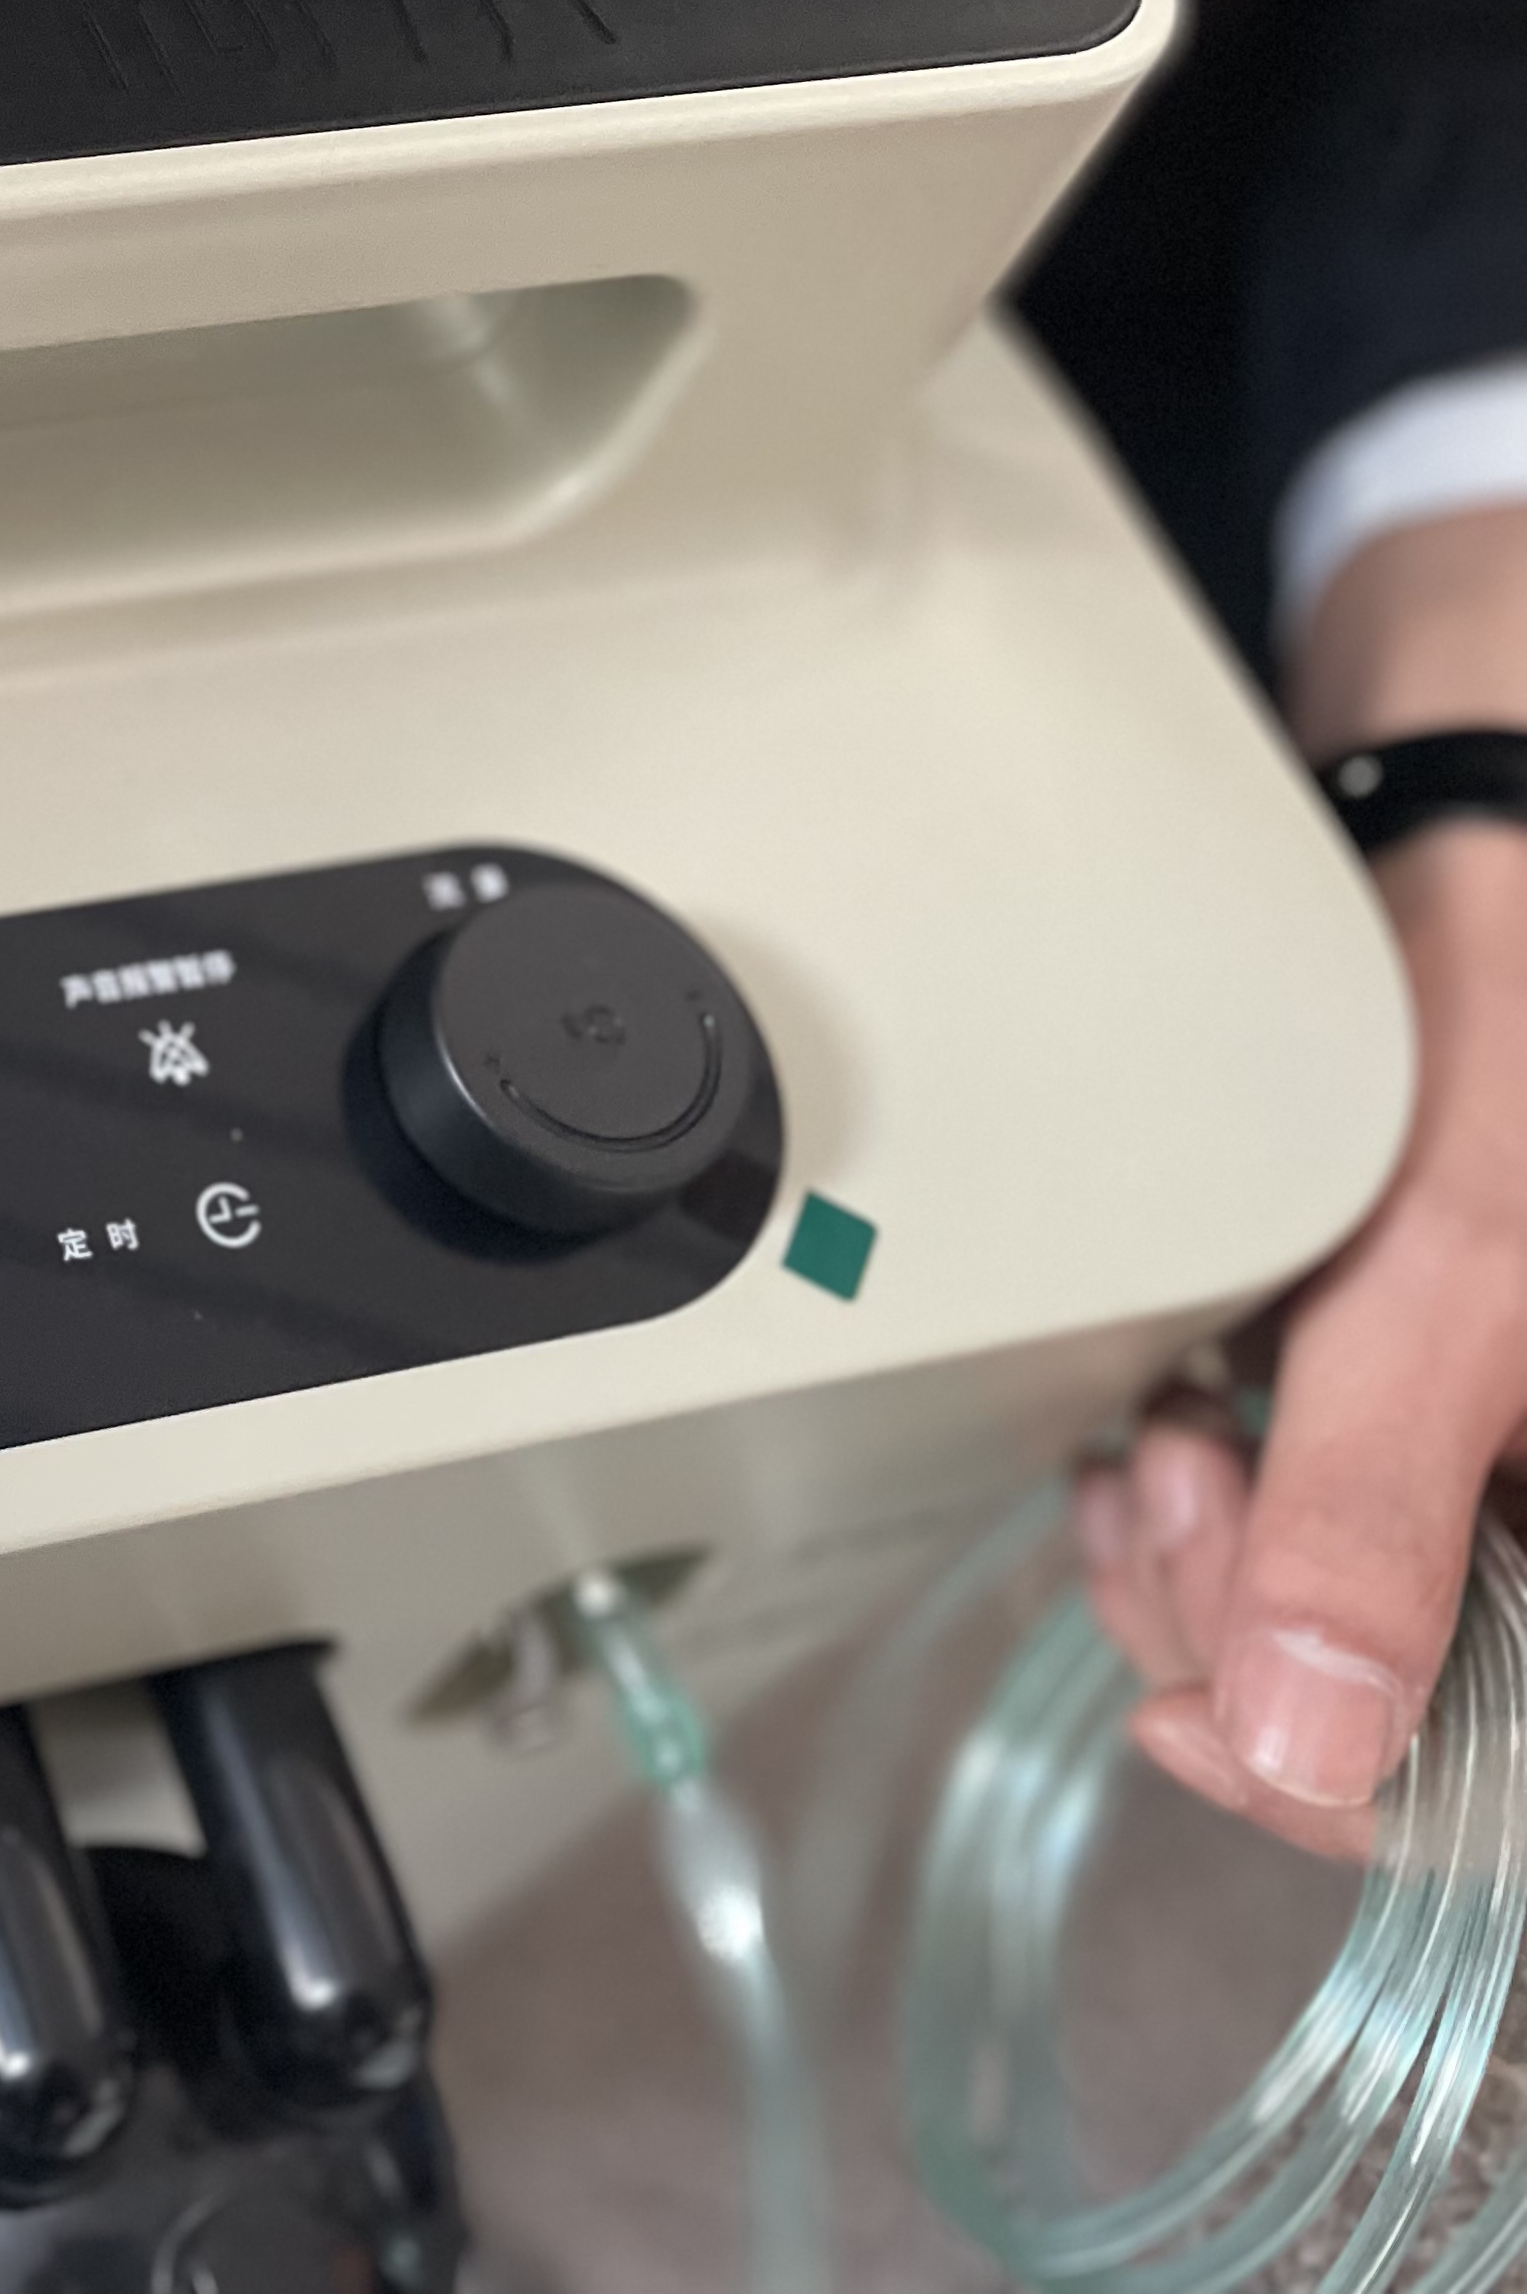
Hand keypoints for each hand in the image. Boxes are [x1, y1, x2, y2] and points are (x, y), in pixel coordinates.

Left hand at [1082, 504, 1526, 1856]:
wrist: (1478, 876)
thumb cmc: (1506, 1035)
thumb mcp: (1460, 1276)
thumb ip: (1381, 1514)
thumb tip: (1314, 1752)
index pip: (1491, 1785)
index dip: (1341, 1777)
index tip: (1199, 1688)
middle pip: (1400, 1728)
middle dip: (1242, 1632)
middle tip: (1173, 1486)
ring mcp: (1501, 1490)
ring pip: (1330, 1649)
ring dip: (1204, 1568)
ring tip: (1168, 1442)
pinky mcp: (1429, 1442)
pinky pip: (1308, 1549)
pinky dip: (1210, 1512)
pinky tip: (1169, 1435)